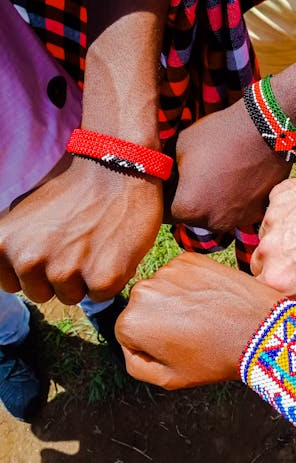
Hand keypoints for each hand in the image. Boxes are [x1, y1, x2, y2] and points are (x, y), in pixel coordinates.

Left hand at [0, 157, 162, 303]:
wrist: (117, 166)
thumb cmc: (73, 187)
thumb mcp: (23, 210)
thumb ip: (11, 244)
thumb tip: (11, 269)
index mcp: (2, 244)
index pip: (12, 284)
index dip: (35, 267)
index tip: (52, 242)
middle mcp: (27, 261)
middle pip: (40, 294)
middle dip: (59, 275)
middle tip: (77, 239)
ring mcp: (65, 272)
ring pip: (71, 296)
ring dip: (85, 276)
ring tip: (96, 241)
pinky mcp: (102, 279)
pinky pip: (101, 295)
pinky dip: (110, 276)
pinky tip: (113, 247)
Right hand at [115, 252, 279, 387]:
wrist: (258, 328)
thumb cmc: (214, 357)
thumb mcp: (169, 378)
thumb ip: (137, 365)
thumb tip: (129, 346)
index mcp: (131, 322)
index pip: (127, 334)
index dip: (151, 345)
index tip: (176, 348)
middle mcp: (142, 290)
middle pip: (143, 308)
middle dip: (160, 319)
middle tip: (192, 332)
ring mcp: (166, 270)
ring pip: (162, 289)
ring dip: (175, 300)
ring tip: (204, 316)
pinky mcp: (188, 257)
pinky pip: (180, 274)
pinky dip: (191, 284)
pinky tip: (210, 299)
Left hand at [169, 100, 291, 231]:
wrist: (265, 130)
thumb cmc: (217, 135)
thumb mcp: (178, 146)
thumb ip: (165, 169)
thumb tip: (159, 176)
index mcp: (187, 209)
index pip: (164, 212)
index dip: (165, 196)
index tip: (170, 182)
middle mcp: (210, 223)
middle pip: (190, 216)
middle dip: (189, 200)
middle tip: (195, 175)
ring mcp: (236, 221)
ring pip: (214, 215)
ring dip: (213, 201)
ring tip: (219, 174)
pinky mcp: (255, 214)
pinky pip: (236, 211)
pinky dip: (234, 200)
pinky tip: (238, 178)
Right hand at [251, 168, 295, 309]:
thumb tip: (289, 304)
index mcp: (278, 281)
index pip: (262, 293)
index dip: (279, 289)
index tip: (295, 283)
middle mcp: (268, 250)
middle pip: (260, 263)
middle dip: (279, 263)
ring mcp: (272, 219)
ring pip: (268, 235)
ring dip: (284, 237)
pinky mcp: (280, 194)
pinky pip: (277, 209)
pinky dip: (291, 212)